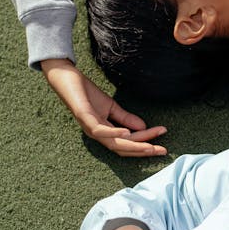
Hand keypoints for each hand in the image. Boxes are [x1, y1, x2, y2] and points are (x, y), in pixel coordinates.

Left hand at [41, 58, 167, 156]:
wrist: (65, 78)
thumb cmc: (86, 93)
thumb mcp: (111, 106)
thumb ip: (126, 118)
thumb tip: (143, 127)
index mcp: (104, 133)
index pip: (128, 142)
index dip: (146, 141)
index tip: (163, 134)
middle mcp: (97, 135)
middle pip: (123, 148)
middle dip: (144, 150)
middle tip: (162, 150)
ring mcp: (90, 128)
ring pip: (114, 143)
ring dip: (134, 146)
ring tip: (150, 146)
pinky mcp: (84, 117)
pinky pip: (101, 131)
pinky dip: (115, 133)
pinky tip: (128, 132)